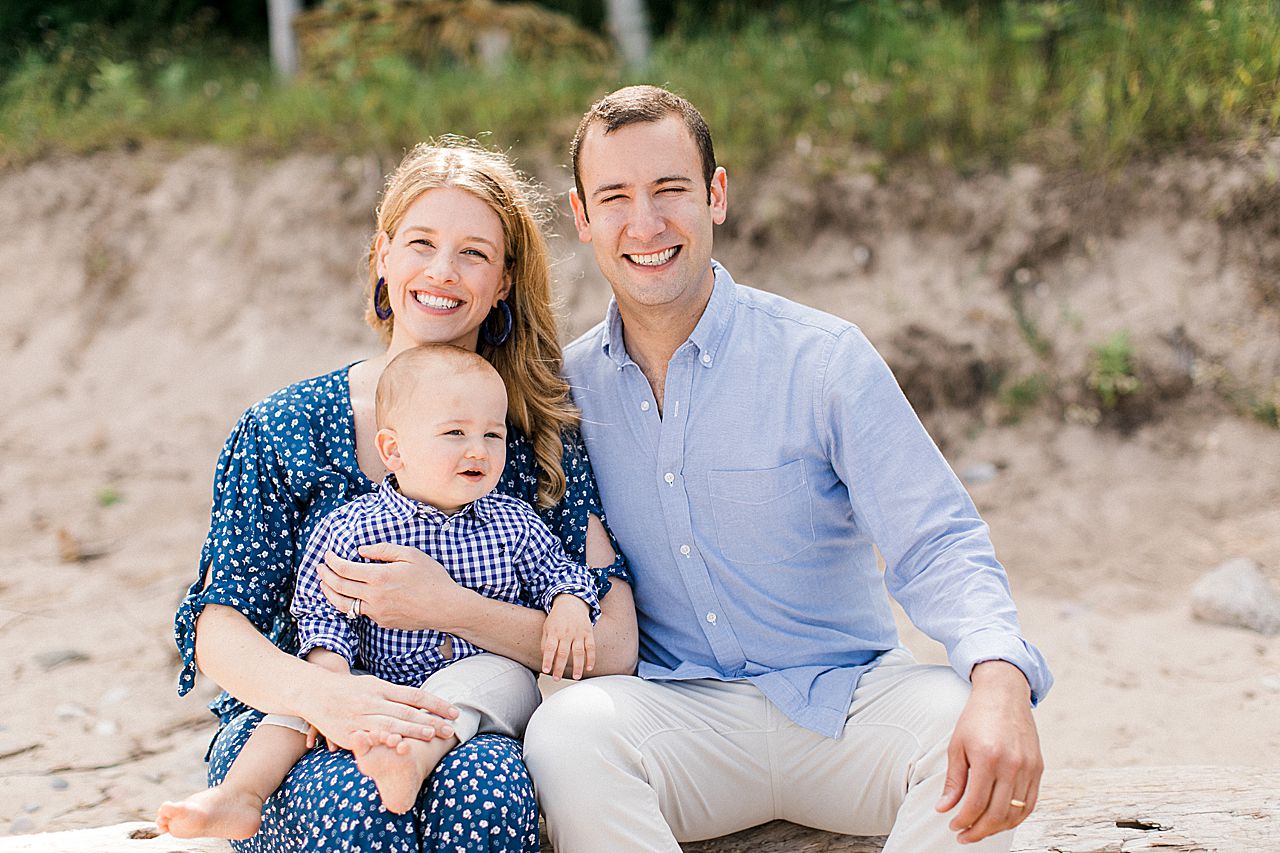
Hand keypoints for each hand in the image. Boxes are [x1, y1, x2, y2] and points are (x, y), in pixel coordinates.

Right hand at [302, 667, 458, 750]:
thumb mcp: (372, 685)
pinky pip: (370, 738)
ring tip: (432, 735)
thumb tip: (421, 703)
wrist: (314, 692)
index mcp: (382, 688)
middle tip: (450, 729)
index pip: (416, 695)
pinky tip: (398, 746)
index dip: (436, 704)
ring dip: (412, 731)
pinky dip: (385, 742)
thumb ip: (394, 695)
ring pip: (391, 724)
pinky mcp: (349, 731)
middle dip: (430, 720)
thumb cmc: (349, 689)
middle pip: (407, 711)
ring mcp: (361, 716)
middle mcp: (374, 701)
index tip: (454, 711)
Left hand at [320, 543, 467, 630]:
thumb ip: (383, 550)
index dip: (332, 561)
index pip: (344, 569)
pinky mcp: (382, 622)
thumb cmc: (432, 578)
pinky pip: (359, 612)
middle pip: (338, 587)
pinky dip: (348, 602)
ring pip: (343, 604)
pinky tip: (348, 595)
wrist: (446, 607)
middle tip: (320, 567)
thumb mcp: (410, 555)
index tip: (328, 555)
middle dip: (325, 575)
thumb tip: (361, 550)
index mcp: (379, 577)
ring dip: (330, 593)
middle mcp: (373, 597)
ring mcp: (376, 612)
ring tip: (325, 584)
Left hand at [541, 595, 594, 680]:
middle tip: (557, 679)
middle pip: (563, 653)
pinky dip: (591, 658)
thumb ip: (545, 643)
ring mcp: (578, 633)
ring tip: (576, 677)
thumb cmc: (557, 618)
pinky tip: (589, 668)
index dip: (548, 660)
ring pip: (578, 652)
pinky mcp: (588, 633)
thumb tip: (545, 658)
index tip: (546, 670)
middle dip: (560, 667)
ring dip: (578, 666)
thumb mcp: (546, 628)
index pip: (550, 648)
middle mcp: (566, 633)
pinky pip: (591, 647)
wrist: (571, 603)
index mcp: (554, 632)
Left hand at [935, 661, 1042, 843]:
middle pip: (997, 814)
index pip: (976, 803)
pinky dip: (1016, 817)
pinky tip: (1001, 821)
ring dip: (997, 828)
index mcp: (987, 758)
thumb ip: (954, 781)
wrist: (1004, 695)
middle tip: (963, 836)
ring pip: (1016, 813)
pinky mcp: (1039, 768)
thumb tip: (944, 809)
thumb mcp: (957, 746)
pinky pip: (1030, 803)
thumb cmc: (976, 718)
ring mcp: (1028, 767)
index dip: (963, 820)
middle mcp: (1012, 765)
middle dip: (978, 831)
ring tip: (980, 830)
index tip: (953, 825)